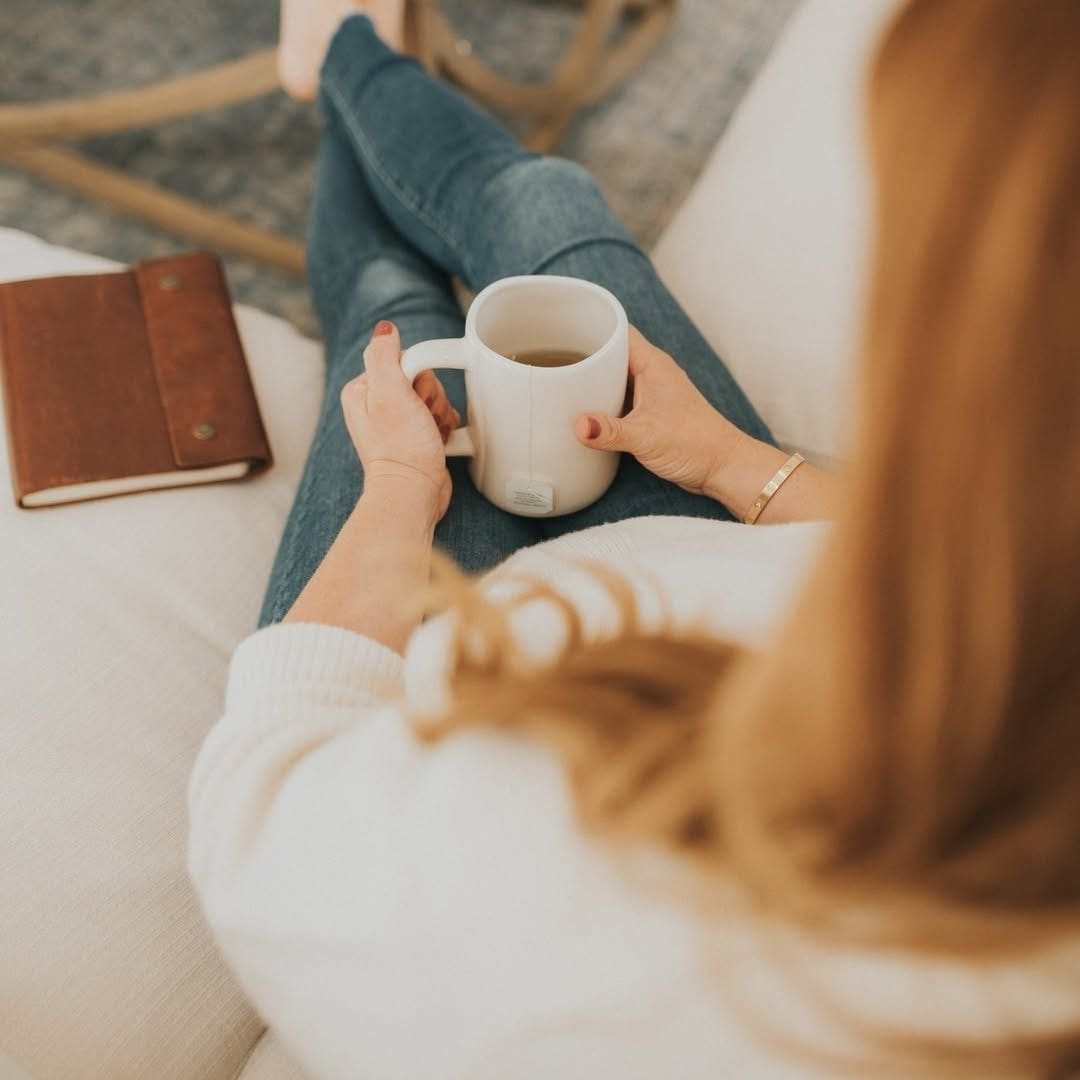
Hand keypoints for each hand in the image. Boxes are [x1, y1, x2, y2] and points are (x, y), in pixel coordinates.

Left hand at [341, 321, 461, 522]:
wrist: (414, 494)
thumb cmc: (401, 449)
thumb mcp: (389, 394)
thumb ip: (384, 355)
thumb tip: (385, 328)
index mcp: (364, 390)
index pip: (403, 360)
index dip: (419, 377)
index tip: (414, 400)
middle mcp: (377, 406)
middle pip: (422, 378)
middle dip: (432, 398)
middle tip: (422, 421)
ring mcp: (398, 423)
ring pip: (435, 398)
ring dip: (440, 415)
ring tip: (430, 435)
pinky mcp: (417, 437)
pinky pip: (440, 418)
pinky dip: (445, 428)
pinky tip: (438, 442)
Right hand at [574, 326, 743, 496]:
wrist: (723, 467)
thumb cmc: (695, 444)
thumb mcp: (647, 436)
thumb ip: (610, 431)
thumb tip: (579, 426)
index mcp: (652, 365)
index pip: (617, 331)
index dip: (590, 328)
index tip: (562, 330)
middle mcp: (651, 373)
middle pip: (611, 354)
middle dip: (585, 357)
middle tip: (552, 362)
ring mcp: (651, 393)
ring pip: (614, 378)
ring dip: (592, 382)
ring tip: (560, 386)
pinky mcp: (650, 413)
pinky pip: (619, 398)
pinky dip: (602, 402)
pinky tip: (585, 412)